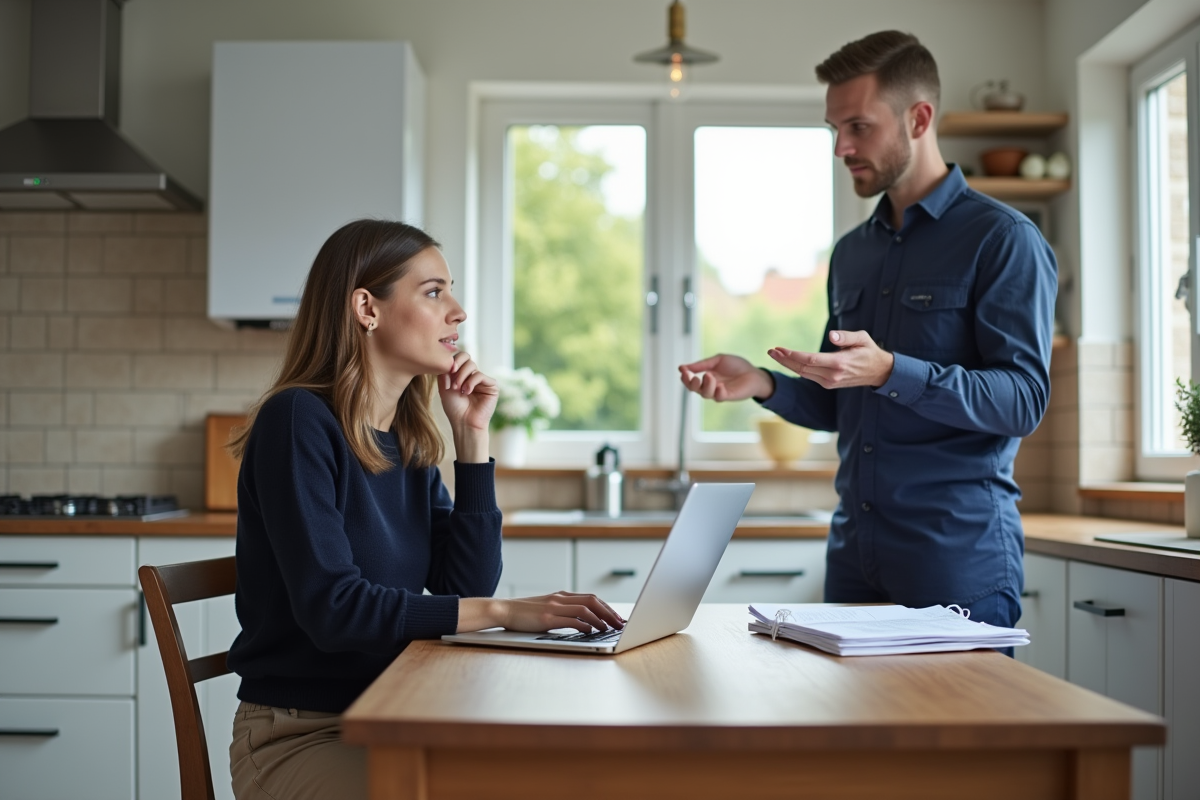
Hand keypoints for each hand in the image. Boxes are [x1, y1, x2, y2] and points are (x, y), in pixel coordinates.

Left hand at [438, 349, 496, 425]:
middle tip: (452, 383)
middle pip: (466, 357)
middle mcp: (473, 374)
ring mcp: (483, 380)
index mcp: (463, 373)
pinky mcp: (491, 386)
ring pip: (472, 365)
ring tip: (458, 389)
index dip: (453, 360)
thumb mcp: (444, 387)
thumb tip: (447, 359)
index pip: (459, 357)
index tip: (447, 371)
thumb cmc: (454, 408)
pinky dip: (471, 382)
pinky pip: (480, 375)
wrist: (464, 423)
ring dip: (462, 377)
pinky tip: (467, 392)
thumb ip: (444, 372)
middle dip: (457, 368)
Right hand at [457, 592, 625, 633]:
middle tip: (620, 623)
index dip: (607, 607)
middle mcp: (560, 598)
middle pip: (592, 601)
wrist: (503, 610)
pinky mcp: (546, 618)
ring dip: (600, 619)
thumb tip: (584, 622)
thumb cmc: (525, 613)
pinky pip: (570, 620)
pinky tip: (591, 631)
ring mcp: (553, 607)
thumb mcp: (547, 608)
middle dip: (609, 612)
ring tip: (609, 628)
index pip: (591, 598)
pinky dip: (584, 625)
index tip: (617, 617)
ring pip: (585, 609)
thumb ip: (564, 611)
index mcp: (562, 595)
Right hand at [679, 354, 774, 401]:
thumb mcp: (717, 360)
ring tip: (709, 376)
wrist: (754, 372)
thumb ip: (702, 364)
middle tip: (693, 377)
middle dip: (691, 384)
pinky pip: (719, 397)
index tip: (683, 370)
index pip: (690, 381)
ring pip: (706, 394)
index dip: (685, 377)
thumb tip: (682, 368)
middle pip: (695, 390)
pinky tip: (719, 385)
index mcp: (706, 377)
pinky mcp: (729, 396)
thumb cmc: (737, 366)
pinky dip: (717, 392)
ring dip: (705, 385)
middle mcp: (710, 387)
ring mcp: (719, 392)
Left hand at [768, 330, 893, 388]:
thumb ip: (846, 336)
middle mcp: (832, 375)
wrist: (879, 372)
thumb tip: (832, 336)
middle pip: (802, 368)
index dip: (792, 355)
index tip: (779, 349)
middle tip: (771, 351)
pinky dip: (797, 368)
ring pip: (803, 373)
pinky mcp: (828, 384)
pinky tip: (788, 361)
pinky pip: (809, 376)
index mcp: (839, 364)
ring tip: (775, 354)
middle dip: (784, 359)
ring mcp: (830, 382)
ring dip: (788, 364)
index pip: (809, 360)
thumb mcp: (862, 338)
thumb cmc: (869, 351)